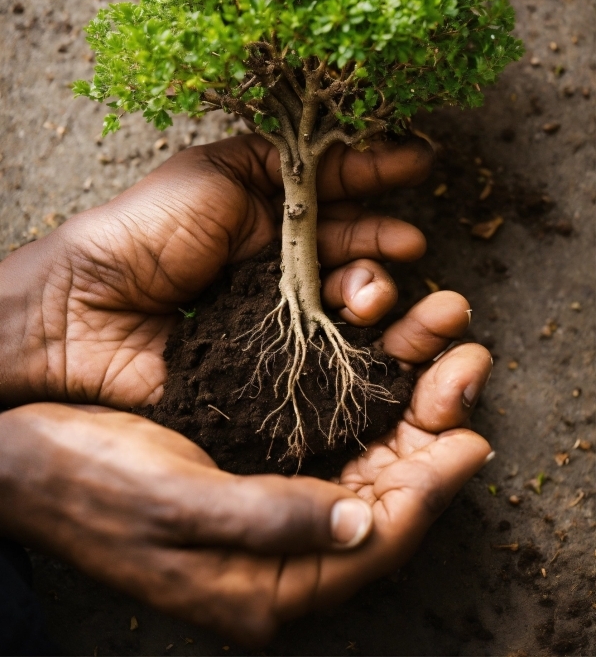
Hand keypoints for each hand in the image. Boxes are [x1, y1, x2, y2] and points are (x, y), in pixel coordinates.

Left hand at [0, 132, 437, 406]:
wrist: (87, 309)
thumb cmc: (146, 229)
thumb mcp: (215, 171)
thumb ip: (279, 159)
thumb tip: (341, 148)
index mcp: (262, 210)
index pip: (333, 191)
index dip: (375, 177)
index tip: (418, 167)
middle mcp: (275, 259)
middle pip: (347, 248)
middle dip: (383, 242)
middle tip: (409, 244)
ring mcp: (273, 311)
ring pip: (341, 299)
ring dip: (372, 288)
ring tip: (378, 292)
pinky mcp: (266, 359)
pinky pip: (321, 348)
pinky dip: (351, 339)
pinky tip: (369, 327)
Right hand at [0, 329, 490, 645]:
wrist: (26, 454)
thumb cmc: (90, 479)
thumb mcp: (175, 505)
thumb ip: (271, 524)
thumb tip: (364, 528)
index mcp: (260, 586)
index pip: (371, 545)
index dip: (429, 491)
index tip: (472, 437)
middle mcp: (276, 558)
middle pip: (380, 502)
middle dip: (430, 442)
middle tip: (468, 375)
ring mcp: (269, 515)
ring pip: (363, 470)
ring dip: (407, 419)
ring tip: (444, 365)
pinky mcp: (257, 473)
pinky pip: (332, 450)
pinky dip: (367, 414)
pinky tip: (387, 374)